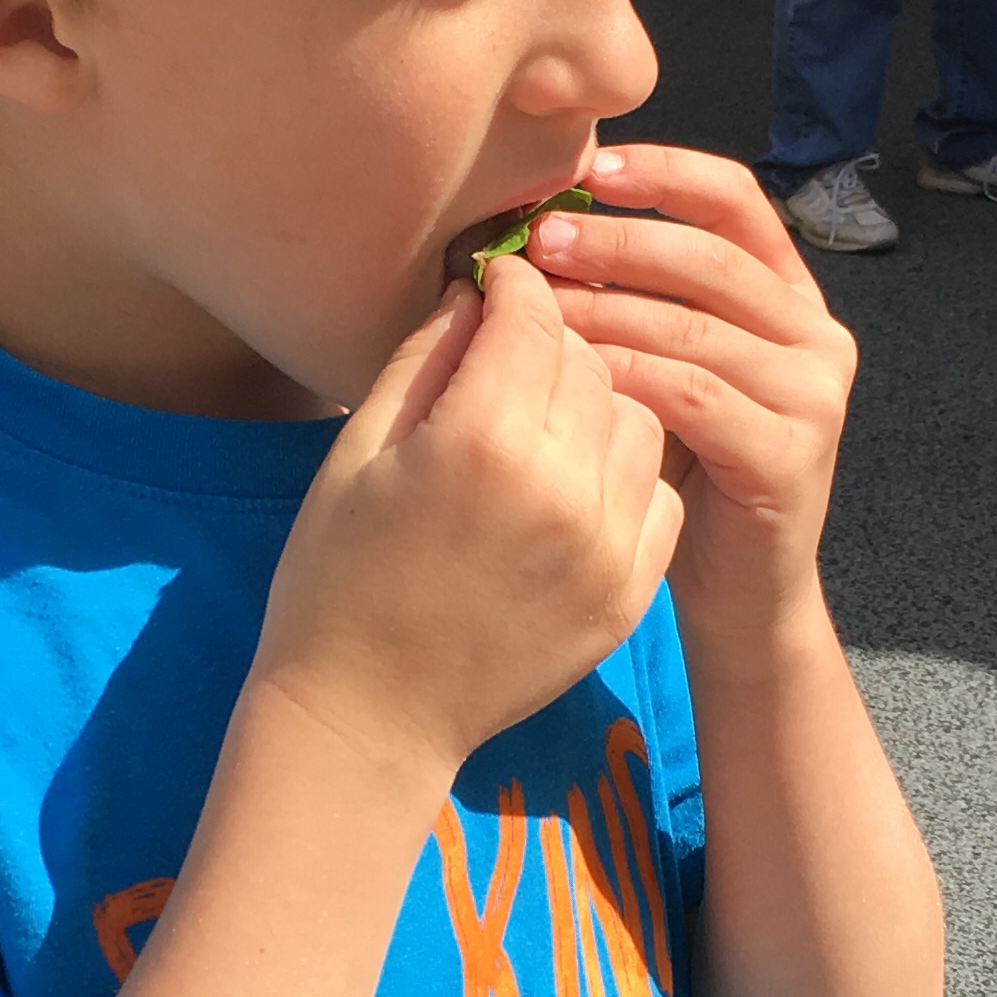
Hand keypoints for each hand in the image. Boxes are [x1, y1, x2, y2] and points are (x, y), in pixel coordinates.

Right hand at [253, 259, 681, 780]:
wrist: (368, 716)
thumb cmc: (337, 578)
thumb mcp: (359, 452)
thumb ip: (426, 358)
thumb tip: (479, 287)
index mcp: (480, 440)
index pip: (531, 314)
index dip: (513, 283)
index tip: (497, 281)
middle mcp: (560, 486)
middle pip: (590, 359)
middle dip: (552, 339)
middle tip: (513, 351)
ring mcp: (605, 545)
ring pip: (637, 415)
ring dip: (598, 401)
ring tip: (546, 418)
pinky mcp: (630, 592)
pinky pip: (659, 489)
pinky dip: (626, 469)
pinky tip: (575, 478)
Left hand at [529, 143, 856, 645]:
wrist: (736, 593)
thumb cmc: (680, 471)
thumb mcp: (661, 365)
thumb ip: (637, 296)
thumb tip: (545, 223)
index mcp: (788, 295)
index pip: (736, 201)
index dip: (665, 173)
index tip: (589, 167)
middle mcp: (816, 334)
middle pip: (711, 257)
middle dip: (619, 240)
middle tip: (541, 240)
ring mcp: (815, 394)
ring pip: (695, 327)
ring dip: (607, 308)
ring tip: (536, 309)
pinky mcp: (793, 452)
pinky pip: (694, 395)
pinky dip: (626, 376)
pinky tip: (571, 377)